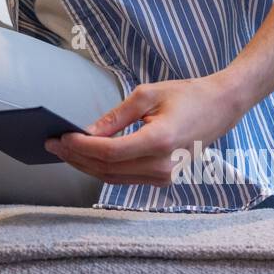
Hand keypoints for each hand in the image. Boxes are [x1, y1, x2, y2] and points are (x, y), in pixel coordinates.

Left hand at [44, 74, 244, 187]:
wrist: (222, 107)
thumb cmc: (187, 95)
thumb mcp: (147, 95)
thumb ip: (115, 117)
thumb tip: (86, 132)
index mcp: (159, 142)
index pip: (110, 152)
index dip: (82, 147)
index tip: (60, 137)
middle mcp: (162, 166)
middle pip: (108, 169)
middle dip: (76, 157)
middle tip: (52, 145)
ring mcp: (165, 176)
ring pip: (114, 177)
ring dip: (86, 165)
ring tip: (62, 151)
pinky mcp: (163, 178)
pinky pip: (126, 177)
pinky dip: (103, 168)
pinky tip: (85, 157)